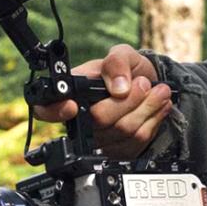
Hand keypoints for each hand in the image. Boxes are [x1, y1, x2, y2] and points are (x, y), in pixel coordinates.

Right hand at [34, 44, 172, 158]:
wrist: (150, 87)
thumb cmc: (128, 71)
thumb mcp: (122, 54)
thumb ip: (116, 62)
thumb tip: (118, 87)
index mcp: (72, 94)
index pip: (46, 110)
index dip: (55, 111)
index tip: (72, 106)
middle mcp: (81, 120)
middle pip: (99, 120)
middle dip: (128, 101)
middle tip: (143, 83)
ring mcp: (99, 140)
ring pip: (122, 131)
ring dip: (147, 108)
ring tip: (160, 91)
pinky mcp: (118, 151)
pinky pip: (136, 141)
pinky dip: (153, 121)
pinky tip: (158, 107)